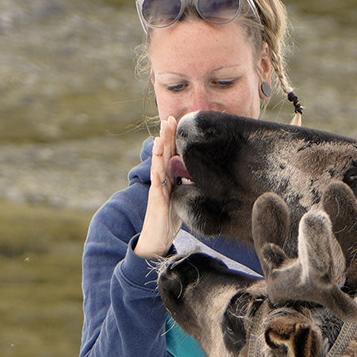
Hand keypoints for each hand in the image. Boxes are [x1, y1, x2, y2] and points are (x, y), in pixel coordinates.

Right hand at [135, 116, 186, 258]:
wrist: (156, 239)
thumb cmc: (169, 219)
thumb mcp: (182, 198)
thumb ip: (187, 185)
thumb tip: (200, 175)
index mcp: (169, 179)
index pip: (172, 154)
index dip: (174, 139)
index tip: (178, 121)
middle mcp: (162, 181)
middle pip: (165, 154)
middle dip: (167, 136)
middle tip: (169, 117)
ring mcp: (158, 189)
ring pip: (158, 165)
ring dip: (160, 150)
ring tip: (162, 135)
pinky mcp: (156, 201)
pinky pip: (157, 185)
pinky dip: (157, 173)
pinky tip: (158, 165)